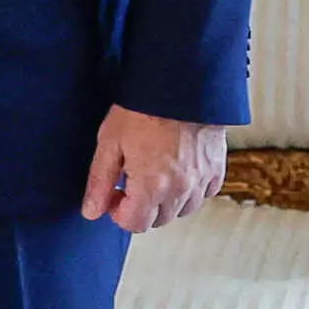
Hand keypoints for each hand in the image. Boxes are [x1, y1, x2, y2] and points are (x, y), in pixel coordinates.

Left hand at [79, 105, 226, 233]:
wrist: (180, 84)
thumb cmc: (143, 109)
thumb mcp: (109, 142)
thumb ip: (99, 182)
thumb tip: (91, 211)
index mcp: (151, 186)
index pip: (134, 224)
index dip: (118, 212)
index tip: (113, 193)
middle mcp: (180, 190)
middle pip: (157, 220)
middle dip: (140, 206)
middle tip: (130, 179)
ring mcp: (201, 181)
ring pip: (181, 210)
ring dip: (165, 200)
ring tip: (153, 172)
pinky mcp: (216, 169)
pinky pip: (202, 193)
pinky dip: (189, 189)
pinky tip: (176, 168)